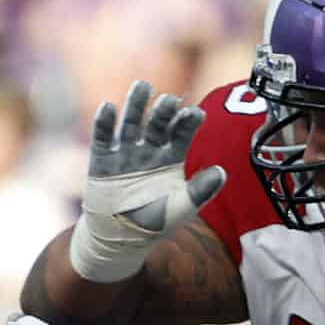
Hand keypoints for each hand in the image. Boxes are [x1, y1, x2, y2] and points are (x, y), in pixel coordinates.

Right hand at [68, 81, 227, 283]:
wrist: (118, 238)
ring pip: (131, 122)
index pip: (182, 132)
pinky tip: (108, 107)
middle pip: (157, 122)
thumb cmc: (154, 223)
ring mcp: (124, 153)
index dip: (187, 122)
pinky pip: (103, 138)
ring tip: (142, 86)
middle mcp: (149, 149)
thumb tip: (222, 172)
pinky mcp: (101, 160)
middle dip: (163, 110)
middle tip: (169, 100)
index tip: (193, 114)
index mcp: (171, 157)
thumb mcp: (181, 209)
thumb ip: (200, 191)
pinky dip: (104, 123)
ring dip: (135, 105)